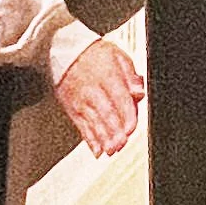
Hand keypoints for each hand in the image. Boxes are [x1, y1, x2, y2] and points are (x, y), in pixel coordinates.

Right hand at [59, 38, 143, 156]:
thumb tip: (139, 92)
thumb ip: (130, 75)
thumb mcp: (117, 56)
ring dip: (103, 139)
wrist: (66, 53)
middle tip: (121, 144)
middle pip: (105, 113)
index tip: (131, 128)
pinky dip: (89, 140)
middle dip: (113, 131)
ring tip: (111, 151)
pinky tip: (97, 151)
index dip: (125, 115)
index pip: (119, 98)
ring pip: (93, 122)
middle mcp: (93, 90)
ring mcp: (82, 102)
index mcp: (108, 76)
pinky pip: (82, 127)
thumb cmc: (95, 55)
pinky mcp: (74, 110)